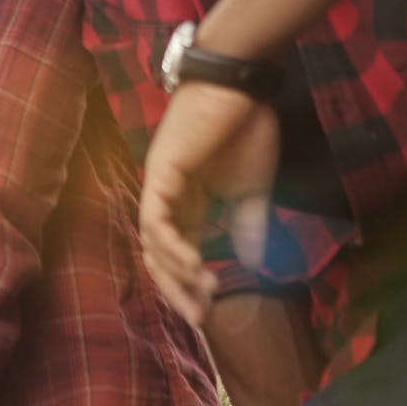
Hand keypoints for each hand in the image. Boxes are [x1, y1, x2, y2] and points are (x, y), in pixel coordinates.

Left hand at [139, 81, 280, 326]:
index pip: (180, 252)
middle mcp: (167, 197)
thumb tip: (252, 264)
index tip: (210, 312)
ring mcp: (159, 184)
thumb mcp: (253, 189)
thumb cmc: (246, 129)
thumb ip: (248, 225)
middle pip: (159, 254)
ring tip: (206, 289)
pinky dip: (170, 243)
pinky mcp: (160, 173)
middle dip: (177, 289)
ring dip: (178, 271)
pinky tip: (194, 262)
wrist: (241, 87)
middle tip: (201, 318)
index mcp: (188, 202)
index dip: (190, 285)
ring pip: (153, 241)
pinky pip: (155, 218)